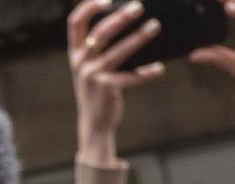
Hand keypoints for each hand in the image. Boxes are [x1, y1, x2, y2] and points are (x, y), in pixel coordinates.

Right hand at [69, 0, 166, 163]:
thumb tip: (125, 21)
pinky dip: (146, 73)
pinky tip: (159, 69)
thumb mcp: (92, 66)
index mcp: (76, 52)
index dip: (89, 7)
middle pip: (100, 32)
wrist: (94, 122)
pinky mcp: (106, 89)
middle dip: (120, 17)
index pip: (75, 22)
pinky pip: (130, 77)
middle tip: (139, 7)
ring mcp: (92, 75)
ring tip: (155, 27)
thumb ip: (99, 48)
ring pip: (118, 52)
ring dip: (139, 38)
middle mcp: (81, 62)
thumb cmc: (98, 89)